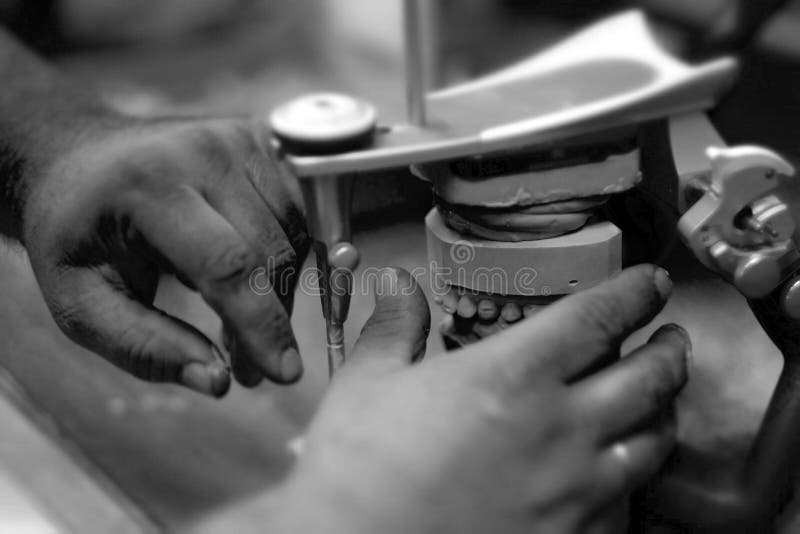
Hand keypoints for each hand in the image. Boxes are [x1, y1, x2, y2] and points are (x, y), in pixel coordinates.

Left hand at [19, 117, 308, 395]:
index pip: (227, 263)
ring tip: (240, 322)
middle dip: (271, 319)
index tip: (285, 374)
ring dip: (280, 289)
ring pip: (294, 232)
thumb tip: (218, 382)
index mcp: (146, 186)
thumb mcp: (80, 303)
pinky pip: (296, 211)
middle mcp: (203, 151)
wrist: (78, 160)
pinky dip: (285, 256)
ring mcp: (237, 138)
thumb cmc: (75, 235)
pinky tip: (251, 277)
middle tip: (247, 367)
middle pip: (271, 251)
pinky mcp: (259, 139)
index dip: (262, 324)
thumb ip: (144, 346)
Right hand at [270, 265, 688, 533]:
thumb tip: (394, 282)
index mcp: (512, 376)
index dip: (635, 293)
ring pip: (653, 441)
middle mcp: (560, 428)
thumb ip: (394, 327)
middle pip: (649, 378)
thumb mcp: (366, 384)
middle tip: (670, 337)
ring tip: (659, 398)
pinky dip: (634, 476)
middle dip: (670, 349)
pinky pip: (629, 502)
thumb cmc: (358, 472)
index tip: (652, 282)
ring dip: (664, 410)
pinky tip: (619, 471)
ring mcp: (575, 490)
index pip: (599, 318)